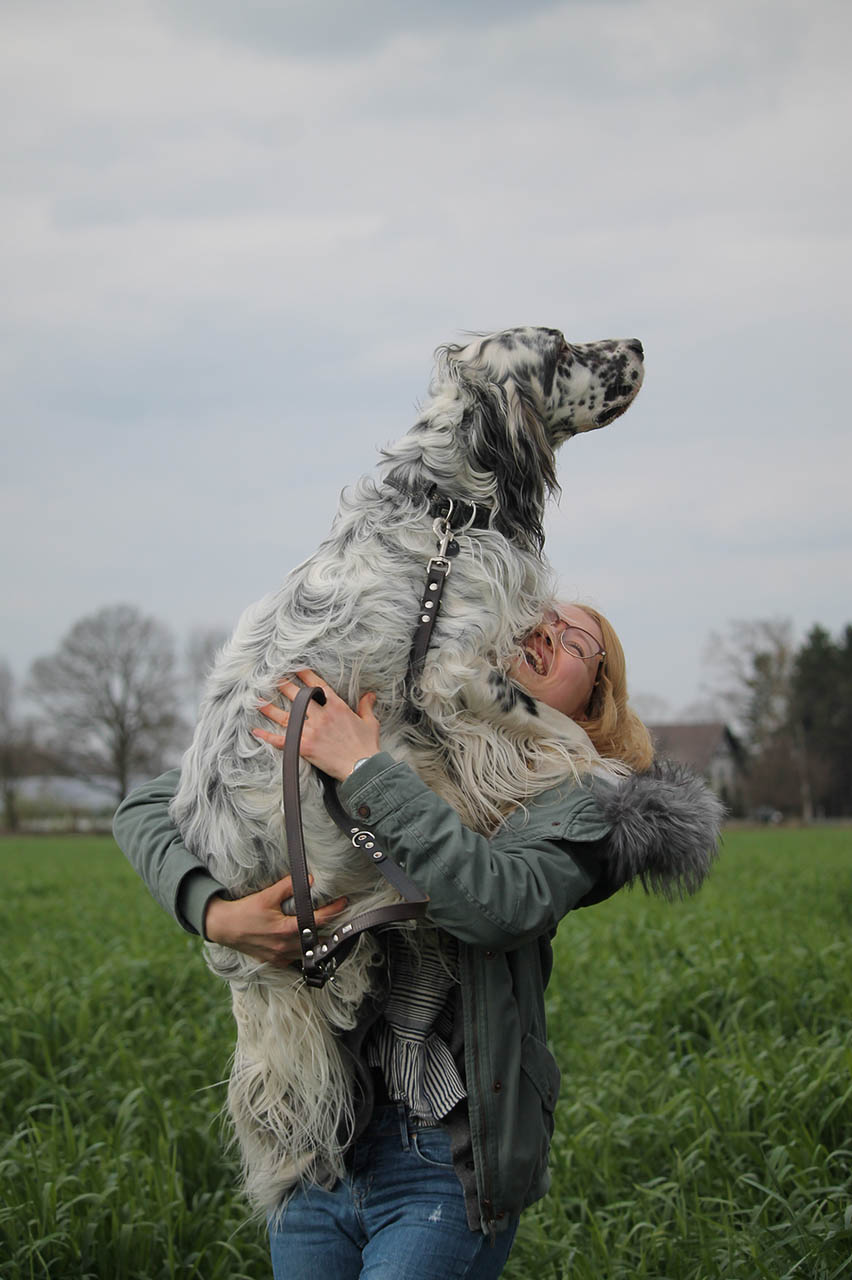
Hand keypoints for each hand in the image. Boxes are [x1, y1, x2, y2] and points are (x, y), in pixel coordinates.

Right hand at [204, 873, 348, 967]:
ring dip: (316, 942)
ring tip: (322, 930)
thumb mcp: (267, 896)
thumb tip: (308, 879)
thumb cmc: (244, 912)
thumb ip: (288, 887)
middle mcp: (285, 946)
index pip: (318, 920)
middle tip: (335, 917)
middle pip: (317, 940)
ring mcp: (280, 956)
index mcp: (286, 929)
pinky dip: (302, 952)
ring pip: (307, 953)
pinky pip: (294, 959)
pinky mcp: (274, 961)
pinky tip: (303, 942)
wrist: (223, 927)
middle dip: (328, 929)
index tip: (343, 903)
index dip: (333, 911)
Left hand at [252, 668, 380, 780]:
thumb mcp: (369, 722)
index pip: (317, 685)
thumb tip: (369, 695)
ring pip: (286, 716)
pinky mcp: (304, 747)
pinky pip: (282, 740)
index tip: (295, 667)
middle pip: (298, 697)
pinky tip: (257, 731)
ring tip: (257, 700)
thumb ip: (366, 706)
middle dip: (284, 686)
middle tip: (273, 678)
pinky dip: (268, 736)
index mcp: (337, 706)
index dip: (304, 675)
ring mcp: (311, 731)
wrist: (363, 768)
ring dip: (270, 708)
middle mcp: (321, 716)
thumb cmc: (367, 746)